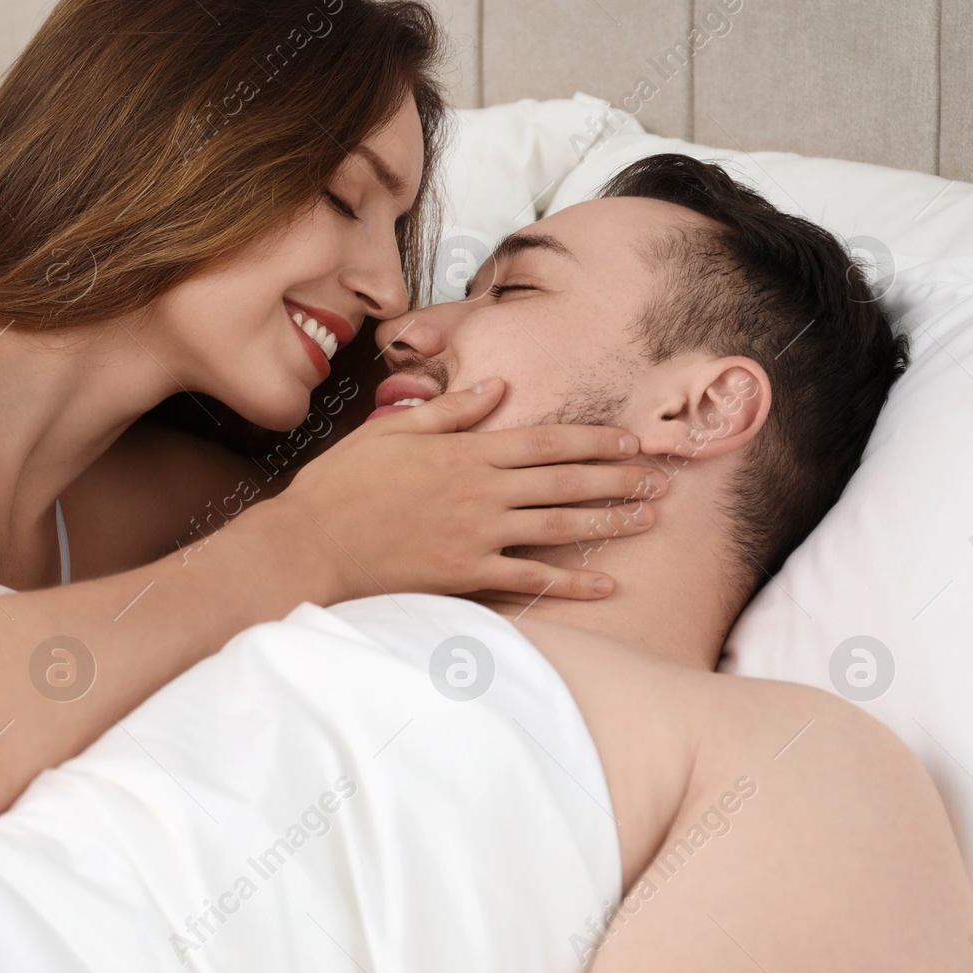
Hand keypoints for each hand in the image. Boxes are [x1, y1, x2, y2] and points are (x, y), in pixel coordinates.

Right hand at [264, 377, 662, 599]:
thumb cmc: (343, 484)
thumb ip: (450, 411)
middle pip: (565, 480)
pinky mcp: (466, 574)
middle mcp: (482, 490)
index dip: (594, 439)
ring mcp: (477, 534)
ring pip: (558, 526)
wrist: (312, 542)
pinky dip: (571, 584)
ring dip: (608, 521)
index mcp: (465, 451)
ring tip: (648, 519)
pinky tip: (606, 585)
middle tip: (660, 479)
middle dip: (618, 478)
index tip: (631, 440)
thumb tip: (496, 387)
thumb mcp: (393, 431)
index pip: (545, 440)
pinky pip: (530, 579)